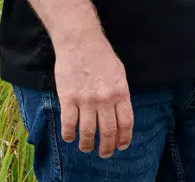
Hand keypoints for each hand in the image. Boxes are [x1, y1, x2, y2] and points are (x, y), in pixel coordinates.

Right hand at [53, 32, 133, 157]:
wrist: (80, 40)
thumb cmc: (100, 54)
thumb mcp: (119, 72)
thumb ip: (120, 93)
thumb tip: (119, 112)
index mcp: (121, 92)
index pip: (125, 123)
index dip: (124, 139)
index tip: (121, 146)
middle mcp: (105, 99)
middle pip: (108, 132)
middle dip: (107, 147)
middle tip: (104, 153)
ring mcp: (86, 100)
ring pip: (88, 132)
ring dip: (87, 145)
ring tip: (86, 148)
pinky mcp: (68, 98)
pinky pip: (69, 124)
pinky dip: (69, 135)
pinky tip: (70, 137)